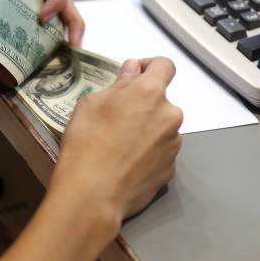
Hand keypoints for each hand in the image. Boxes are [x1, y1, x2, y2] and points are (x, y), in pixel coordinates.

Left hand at [0, 0, 83, 86]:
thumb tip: (10, 79)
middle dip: (71, 19)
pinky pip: (32, 20)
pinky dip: (40, 36)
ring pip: (49, 8)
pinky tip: (38, 54)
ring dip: (60, 28)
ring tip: (62, 52)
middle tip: (73, 47)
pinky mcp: (6, 11)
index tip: (44, 19)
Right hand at [51, 57, 182, 239]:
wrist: (92, 194)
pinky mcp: (170, 171)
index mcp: (150, 93)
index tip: (134, 76)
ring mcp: (173, 146)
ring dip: (147, 132)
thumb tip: (133, 71)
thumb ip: (119, 85)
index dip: (149, 67)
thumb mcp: (91, 104)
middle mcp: (170, 116)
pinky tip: (126, 166)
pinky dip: (148, 156)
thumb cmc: (86, 143)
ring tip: (120, 149)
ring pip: (162, 130)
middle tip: (117, 121)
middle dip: (144, 107)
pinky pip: (160, 155)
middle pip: (162, 103)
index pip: (164, 66)